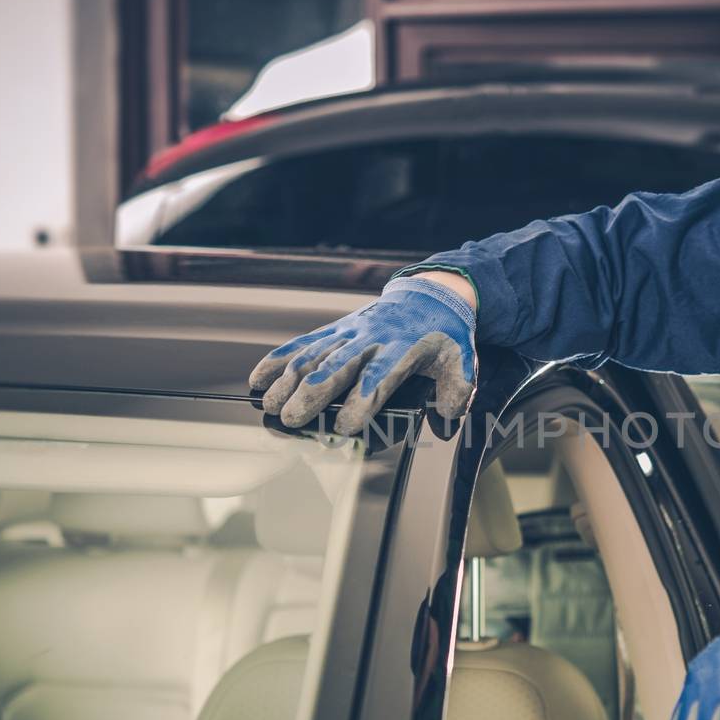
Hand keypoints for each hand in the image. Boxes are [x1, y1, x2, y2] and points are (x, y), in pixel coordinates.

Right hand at [249, 276, 475, 434]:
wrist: (429, 294)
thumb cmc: (444, 333)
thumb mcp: (462, 358)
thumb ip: (458, 389)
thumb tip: (449, 416)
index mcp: (401, 348)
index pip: (379, 377)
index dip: (361, 400)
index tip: (345, 425)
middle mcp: (369, 339)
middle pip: (335, 366)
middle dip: (310, 393)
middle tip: (290, 418)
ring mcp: (348, 333)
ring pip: (312, 355)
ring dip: (287, 380)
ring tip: (268, 404)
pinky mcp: (334, 330)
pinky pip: (302, 343)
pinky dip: (277, 359)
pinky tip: (257, 378)